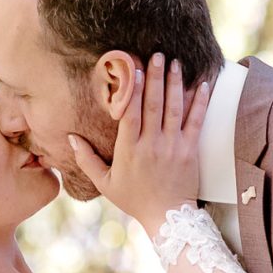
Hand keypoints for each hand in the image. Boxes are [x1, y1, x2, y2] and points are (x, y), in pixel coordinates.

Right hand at [68, 53, 205, 235]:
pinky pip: (196, 122)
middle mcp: (151, 144)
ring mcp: (173, 146)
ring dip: (174, 83)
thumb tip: (69, 137)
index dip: (133, 89)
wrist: (166, 218)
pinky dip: (199, 102)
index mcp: (129, 149)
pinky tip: (203, 83)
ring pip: (174, 108)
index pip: (130, 113)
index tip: (133, 68)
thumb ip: (86, 159)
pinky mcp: (190, 150)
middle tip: (157, 54)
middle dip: (155, 77)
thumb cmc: (134, 200)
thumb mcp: (104, 183)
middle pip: (153, 104)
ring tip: (175, 62)